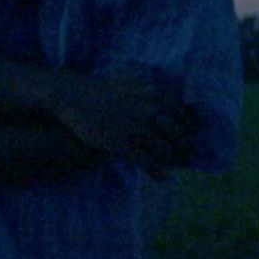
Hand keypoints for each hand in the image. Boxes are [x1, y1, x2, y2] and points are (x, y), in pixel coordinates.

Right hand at [49, 66, 198, 177]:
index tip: (183, 138)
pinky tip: (159, 176)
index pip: (185, 116)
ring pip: (166, 151)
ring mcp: (135, 126)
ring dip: (169, 161)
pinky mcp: (121, 143)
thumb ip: (154, 91)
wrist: (72, 95)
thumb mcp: (133, 81)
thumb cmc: (103, 90)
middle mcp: (150, 108)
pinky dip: (157, 172)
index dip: (186, 130)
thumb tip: (174, 101)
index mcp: (155, 93)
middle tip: (182, 157)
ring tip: (167, 166)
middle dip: (182, 148)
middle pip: (180, 135)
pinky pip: (148, 163)